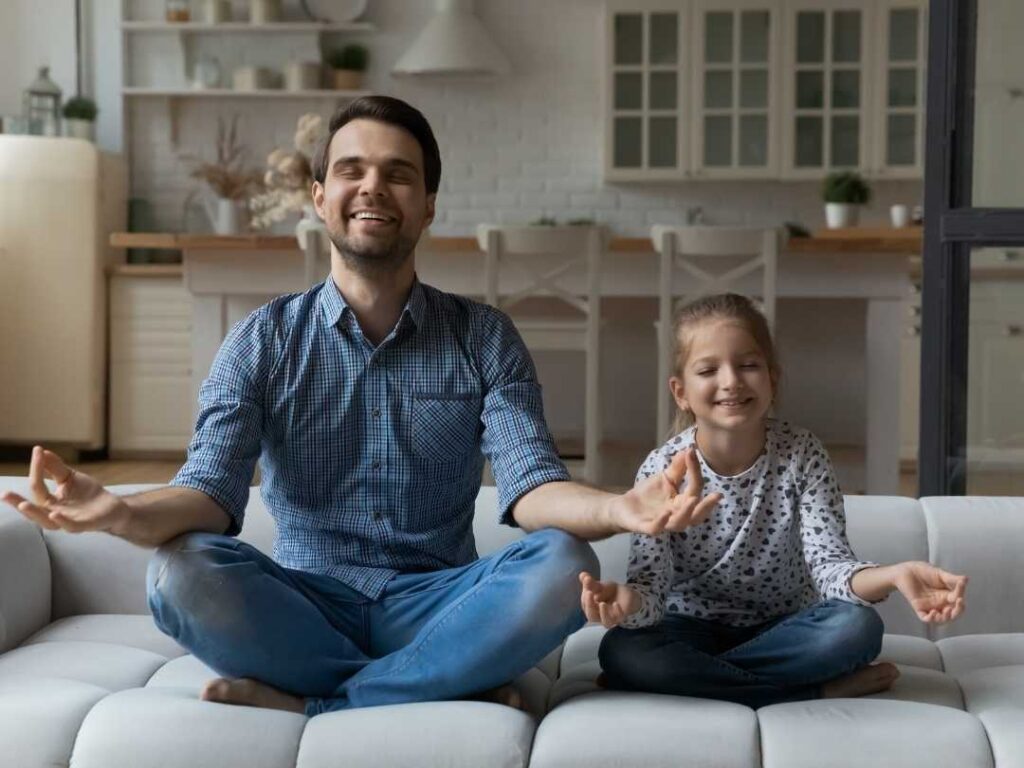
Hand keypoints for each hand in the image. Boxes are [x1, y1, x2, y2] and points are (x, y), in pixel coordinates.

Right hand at [1, 446, 130, 535]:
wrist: (112, 506)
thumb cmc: (87, 493)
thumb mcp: (69, 477)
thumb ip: (55, 468)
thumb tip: (41, 450)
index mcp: (49, 502)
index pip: (37, 486)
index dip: (37, 468)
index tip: (37, 450)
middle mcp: (54, 514)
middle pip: (33, 510)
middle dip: (17, 503)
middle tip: (4, 494)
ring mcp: (68, 521)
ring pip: (46, 522)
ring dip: (34, 514)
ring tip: (22, 504)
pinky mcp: (83, 526)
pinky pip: (70, 526)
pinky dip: (62, 521)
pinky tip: (55, 514)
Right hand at [579, 571, 638, 627]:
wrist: (625, 593)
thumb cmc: (608, 591)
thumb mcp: (599, 585)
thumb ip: (591, 582)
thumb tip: (582, 575)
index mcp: (591, 607)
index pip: (585, 605)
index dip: (585, 597)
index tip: (587, 586)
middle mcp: (600, 615)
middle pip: (592, 616)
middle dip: (589, 605)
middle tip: (589, 593)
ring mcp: (611, 617)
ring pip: (606, 623)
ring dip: (603, 614)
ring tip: (602, 604)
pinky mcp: (622, 616)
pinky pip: (619, 618)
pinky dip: (617, 611)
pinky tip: (616, 604)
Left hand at [609, 447, 721, 534]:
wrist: (624, 507)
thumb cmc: (649, 494)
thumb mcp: (665, 478)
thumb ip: (678, 467)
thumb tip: (689, 448)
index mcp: (683, 502)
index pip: (695, 488)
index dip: (695, 470)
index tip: (691, 451)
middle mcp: (677, 515)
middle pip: (696, 514)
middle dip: (707, 506)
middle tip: (717, 495)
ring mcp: (662, 523)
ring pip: (679, 523)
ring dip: (687, 513)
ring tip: (694, 500)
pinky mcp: (645, 527)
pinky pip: (656, 528)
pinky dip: (661, 522)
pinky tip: (665, 514)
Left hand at [893, 561, 966, 622]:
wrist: (906, 570)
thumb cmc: (923, 571)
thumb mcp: (940, 574)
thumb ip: (952, 579)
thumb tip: (965, 579)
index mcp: (947, 595)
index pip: (958, 599)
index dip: (961, 593)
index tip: (961, 584)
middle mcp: (940, 603)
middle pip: (953, 614)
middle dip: (958, 611)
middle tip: (959, 603)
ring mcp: (930, 606)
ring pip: (941, 619)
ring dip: (946, 618)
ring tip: (947, 611)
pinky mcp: (919, 608)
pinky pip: (925, 618)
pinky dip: (931, 619)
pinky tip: (933, 612)